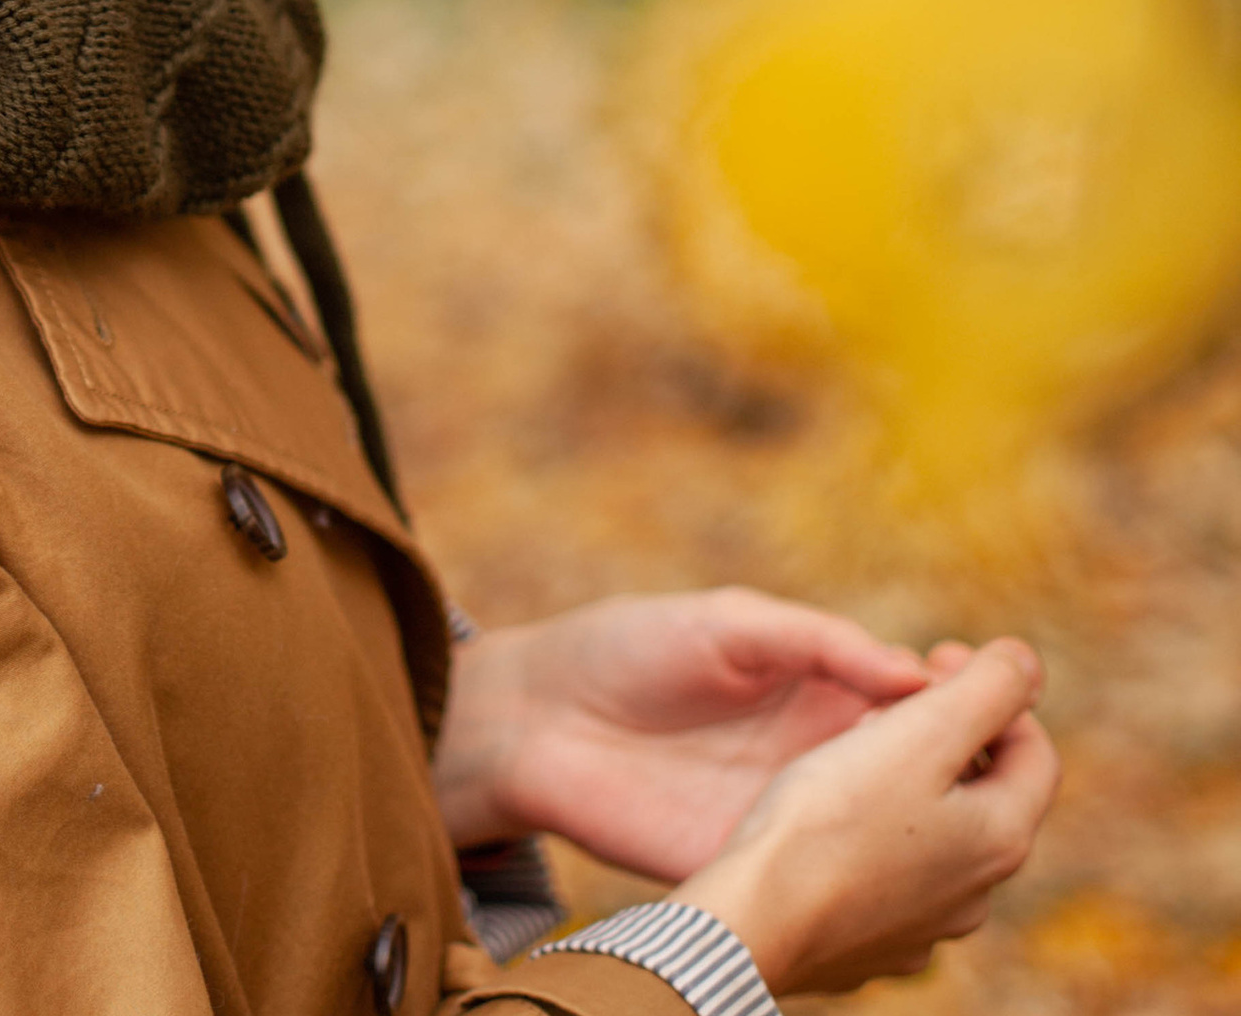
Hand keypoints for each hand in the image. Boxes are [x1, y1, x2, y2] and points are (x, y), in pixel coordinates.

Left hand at [433, 589, 932, 879]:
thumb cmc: (626, 646)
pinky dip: (876, 895)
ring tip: (963, 837)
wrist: (536, 716)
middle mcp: (823, 757)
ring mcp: (795, 818)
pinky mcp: (760, 869)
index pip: (924, 703)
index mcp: (822, 686)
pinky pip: (835, 890)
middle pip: (928, 780)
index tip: (981, 697)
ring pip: (895, 844)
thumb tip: (911, 671)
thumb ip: (814, 640)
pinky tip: (903, 893)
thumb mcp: (726, 623)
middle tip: (983, 772)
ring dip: (937, 847)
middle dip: (969, 780)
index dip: (965, 703)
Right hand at [676, 638, 1058, 996]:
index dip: (996, 692)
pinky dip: (873, 839)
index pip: (1034, 753)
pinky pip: (889, 880)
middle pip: (985, 795)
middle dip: (948, 736)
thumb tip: (1026, 661)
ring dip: (909, 788)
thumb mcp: (918, 734)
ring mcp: (924, 927)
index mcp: (998, 837)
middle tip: (888, 701)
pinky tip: (826, 822)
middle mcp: (976, 893)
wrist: (758, 920)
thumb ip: (984, 692)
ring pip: (936, 839)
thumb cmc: (830, 818)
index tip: (935, 657)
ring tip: (849, 755)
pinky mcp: (872, 947)